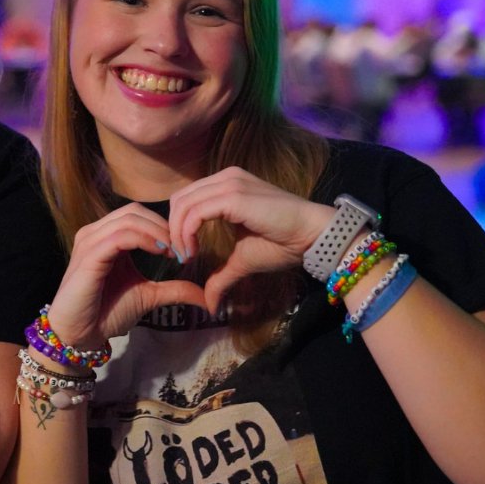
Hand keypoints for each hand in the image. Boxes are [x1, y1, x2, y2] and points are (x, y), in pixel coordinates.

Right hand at [44, 203, 205, 348]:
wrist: (80, 334)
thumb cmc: (107, 313)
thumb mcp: (148, 296)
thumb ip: (173, 289)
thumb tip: (205, 296)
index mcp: (107, 237)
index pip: (138, 214)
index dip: (165, 226)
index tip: (185, 249)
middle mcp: (95, 233)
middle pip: (134, 211)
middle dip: (163, 226)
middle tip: (182, 248)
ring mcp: (90, 242)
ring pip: (128, 219)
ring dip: (157, 231)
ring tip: (173, 250)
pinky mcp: (89, 256)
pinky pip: (119, 237)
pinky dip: (143, 239)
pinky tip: (160, 252)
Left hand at [167, 167, 333, 313]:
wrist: (311, 236)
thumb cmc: (283, 244)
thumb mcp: (243, 260)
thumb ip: (221, 275)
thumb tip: (210, 305)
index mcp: (227, 185)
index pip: (186, 199)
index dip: (177, 226)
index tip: (185, 254)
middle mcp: (226, 178)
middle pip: (179, 199)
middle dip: (173, 229)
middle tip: (182, 256)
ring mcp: (229, 184)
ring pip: (183, 204)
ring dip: (178, 234)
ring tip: (188, 256)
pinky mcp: (233, 195)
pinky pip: (195, 212)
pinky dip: (187, 232)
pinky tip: (194, 251)